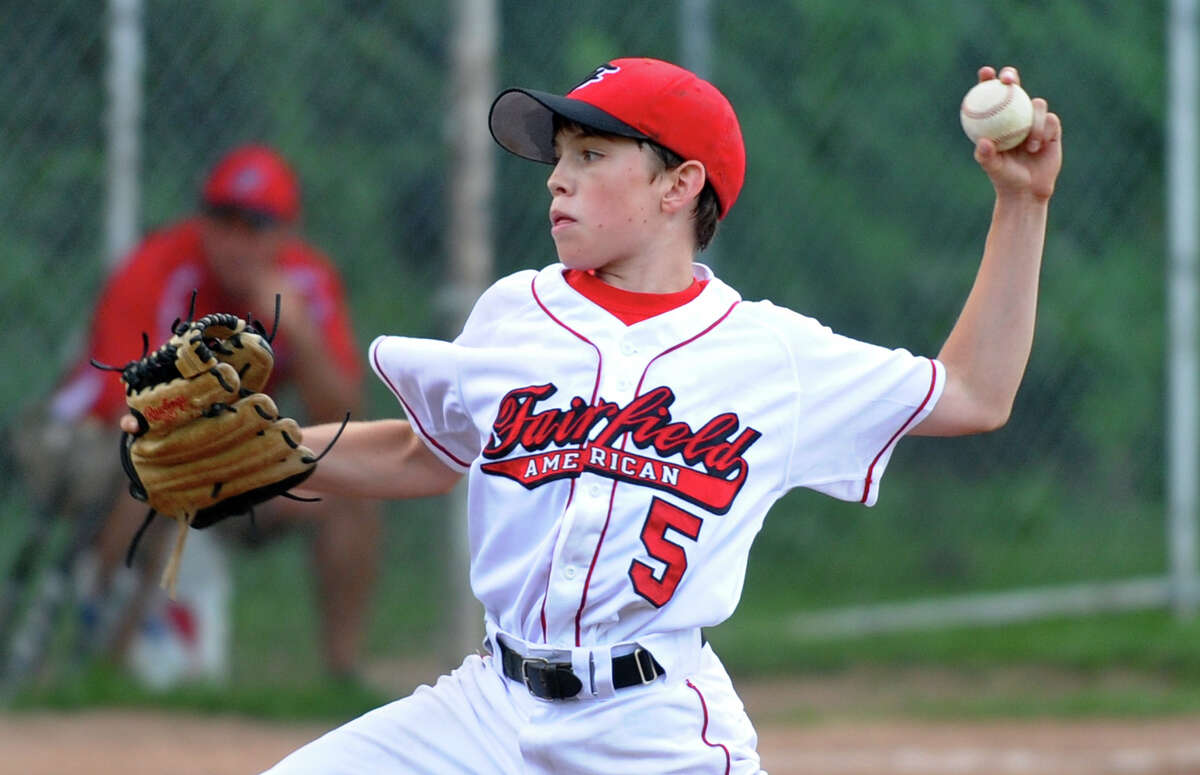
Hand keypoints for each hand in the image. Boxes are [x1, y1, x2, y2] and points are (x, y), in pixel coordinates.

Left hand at [973, 66, 1062, 200]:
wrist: (1027, 189)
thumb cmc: (1005, 178)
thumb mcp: (993, 168)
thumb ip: (986, 156)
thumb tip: (983, 142)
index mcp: (997, 120)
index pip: (990, 95)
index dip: (988, 79)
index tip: (985, 73)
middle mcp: (1015, 115)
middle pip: (1014, 87)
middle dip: (1010, 76)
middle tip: (1008, 81)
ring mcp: (1034, 119)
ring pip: (1036, 104)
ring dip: (1032, 123)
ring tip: (1029, 146)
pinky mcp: (1051, 127)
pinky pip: (1050, 120)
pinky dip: (1043, 132)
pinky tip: (1038, 147)